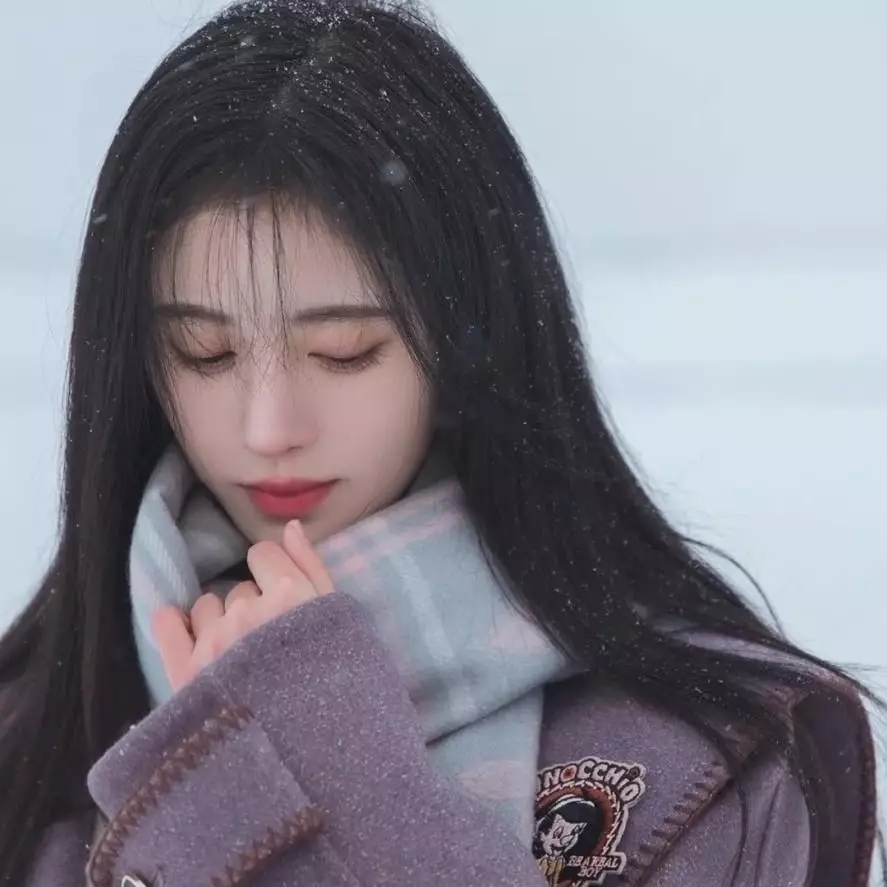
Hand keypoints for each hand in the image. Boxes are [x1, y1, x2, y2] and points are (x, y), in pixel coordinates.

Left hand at [152, 519, 333, 692]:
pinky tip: (191, 637)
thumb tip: (292, 527)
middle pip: (239, 587)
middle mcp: (246, 613)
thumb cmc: (336, 685)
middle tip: (271, 645)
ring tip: (240, 656)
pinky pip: (166, 624)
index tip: (285, 601)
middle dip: (253, 606)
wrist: (312, 758)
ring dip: (220, 623)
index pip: (264, 553)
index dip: (275, 574)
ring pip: (206, 606)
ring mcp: (212, 643)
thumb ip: (314, 568)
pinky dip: (175, 626)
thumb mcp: (339, 622)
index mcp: (289, 596)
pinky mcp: (185, 673)